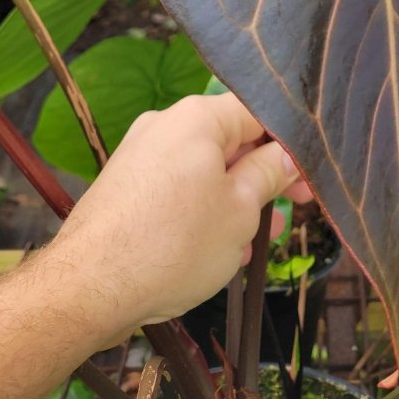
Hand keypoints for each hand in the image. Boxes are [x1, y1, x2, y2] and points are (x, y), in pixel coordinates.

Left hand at [39, 93, 310, 344]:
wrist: (88, 288)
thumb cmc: (175, 242)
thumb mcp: (241, 210)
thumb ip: (269, 173)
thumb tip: (286, 155)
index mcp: (198, 116)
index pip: (259, 110)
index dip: (290, 142)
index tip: (310, 176)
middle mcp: (166, 124)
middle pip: (231, 140)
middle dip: (264, 176)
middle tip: (294, 210)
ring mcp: (141, 155)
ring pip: (205, 170)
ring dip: (235, 201)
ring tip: (254, 242)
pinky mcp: (125, 188)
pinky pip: (178, 190)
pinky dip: (203, 212)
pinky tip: (216, 251)